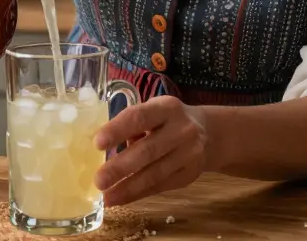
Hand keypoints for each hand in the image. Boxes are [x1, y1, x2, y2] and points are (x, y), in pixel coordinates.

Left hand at [93, 95, 209, 206]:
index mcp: (167, 108)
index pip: (140, 117)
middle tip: (98, 180)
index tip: (97, 143)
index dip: (118, 130)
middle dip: (120, 167)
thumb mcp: (154, 111)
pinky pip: (160, 186)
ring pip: (154, 174)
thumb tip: (101, 147)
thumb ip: (131, 124)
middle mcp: (181, 130)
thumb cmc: (167, 121)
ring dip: (127, 187)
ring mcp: (189, 154)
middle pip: (148, 150)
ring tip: (106, 196)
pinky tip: (120, 198)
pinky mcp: (189, 175)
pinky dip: (137, 194)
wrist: (209, 134)